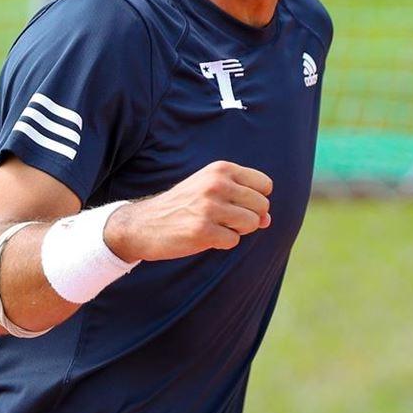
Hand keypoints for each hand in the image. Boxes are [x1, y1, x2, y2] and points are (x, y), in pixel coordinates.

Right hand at [104, 161, 272, 262]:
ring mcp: (210, 207)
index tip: (237, 205)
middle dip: (249, 217)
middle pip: (262, 205)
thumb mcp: (212, 192)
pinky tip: (203, 236)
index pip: (265, 185)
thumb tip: (268, 220)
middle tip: (225, 219)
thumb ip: (243, 201)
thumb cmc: (183, 207)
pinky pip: (234, 241)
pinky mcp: (203, 230)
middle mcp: (217, 184)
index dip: (256, 200)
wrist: (144, 223)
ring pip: (252, 223)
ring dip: (237, 231)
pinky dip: (222, 243)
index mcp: (221, 169)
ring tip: (214, 226)